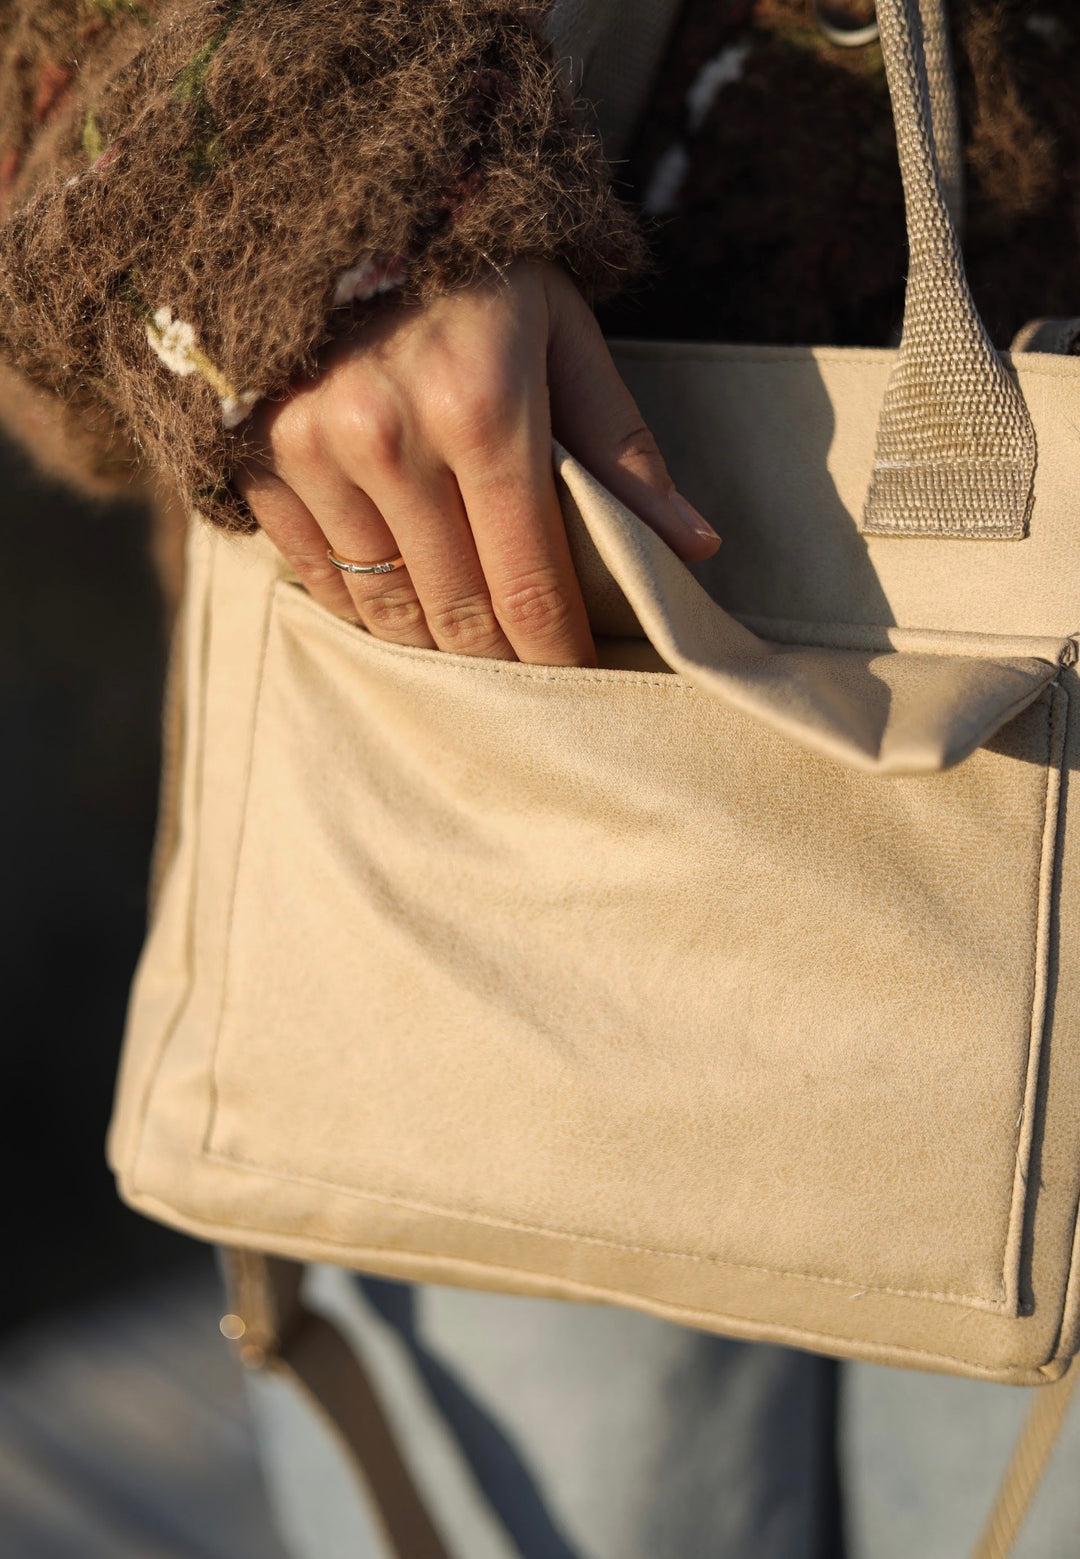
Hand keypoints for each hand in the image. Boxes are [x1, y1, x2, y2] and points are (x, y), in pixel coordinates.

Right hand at [235, 261, 719, 666]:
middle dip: (502, 663)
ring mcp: (309, 453)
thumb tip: (694, 551)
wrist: (319, 178)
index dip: (559, 654)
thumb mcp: (561, 328)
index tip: (582, 683)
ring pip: (384, 609)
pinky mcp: (252, 458)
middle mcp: (387, 440)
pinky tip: (400, 605)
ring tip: (470, 651)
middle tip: (531, 684)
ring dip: (433, 646)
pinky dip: (363, 607)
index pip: (531, 584)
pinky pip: (315, 577)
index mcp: (483, 408)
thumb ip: (622, 446)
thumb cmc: (470, 258)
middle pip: (457, 615)